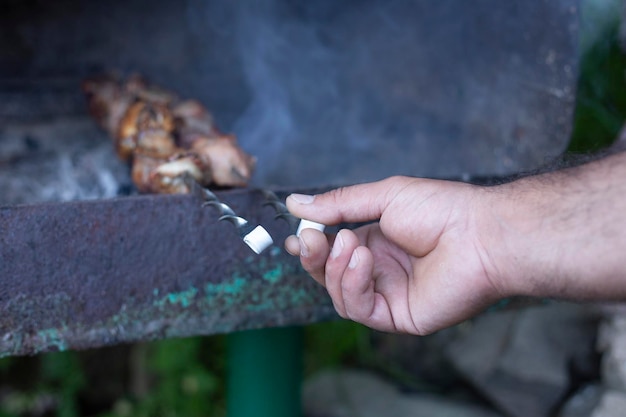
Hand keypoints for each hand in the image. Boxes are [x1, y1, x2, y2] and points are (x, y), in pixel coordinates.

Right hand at [284, 176, 504, 334]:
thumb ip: (339, 203)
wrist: (481, 234)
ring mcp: (389, 294)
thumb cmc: (441, 209)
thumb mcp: (383, 196)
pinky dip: (352, 285)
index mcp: (376, 241)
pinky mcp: (399, 316)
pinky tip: (363, 262)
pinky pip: (360, 309)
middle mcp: (380, 269)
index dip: (310, 246)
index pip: (331, 250)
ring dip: (335, 269)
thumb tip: (294, 202)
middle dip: (314, 258)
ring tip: (350, 244)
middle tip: (308, 240)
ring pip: (339, 295)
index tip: (294, 236)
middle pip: (329, 275)